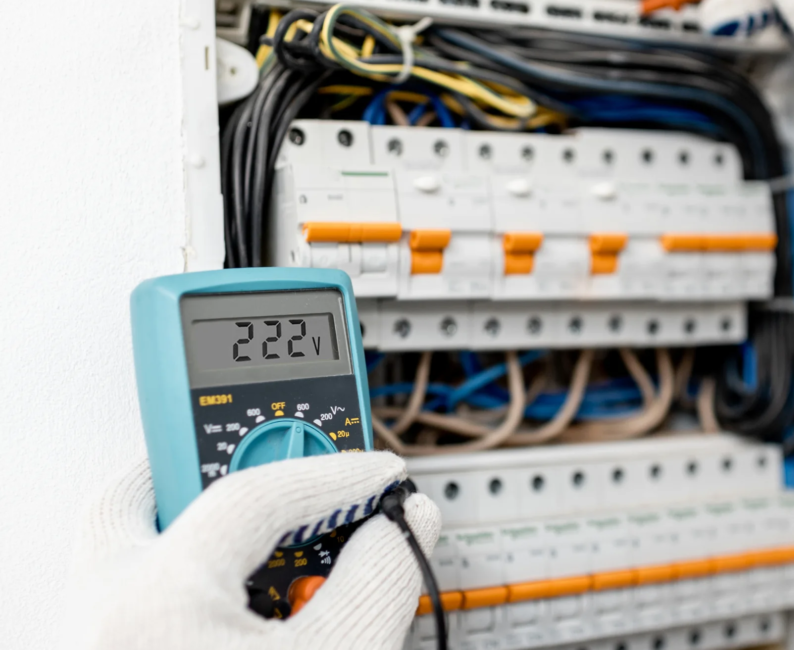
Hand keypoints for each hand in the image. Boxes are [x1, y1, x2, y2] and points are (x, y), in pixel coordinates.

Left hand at [66, 452, 441, 649]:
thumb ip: (379, 582)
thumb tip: (397, 530)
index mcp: (148, 603)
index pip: (255, 491)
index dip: (337, 474)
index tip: (383, 475)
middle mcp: (91, 619)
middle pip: (142, 497)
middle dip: (225, 476)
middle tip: (289, 475)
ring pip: (128, 556)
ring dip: (205, 535)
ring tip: (278, 554)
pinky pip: (135, 607)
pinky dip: (195, 592)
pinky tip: (244, 622)